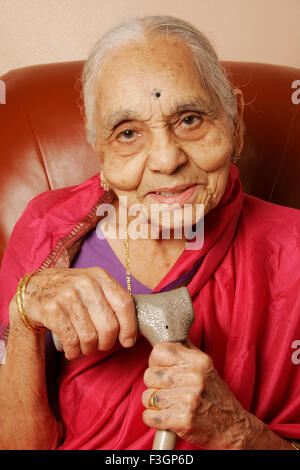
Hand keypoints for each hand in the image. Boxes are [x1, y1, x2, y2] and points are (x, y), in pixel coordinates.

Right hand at [17, 267, 136, 359]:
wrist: (35, 288)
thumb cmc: (72, 291)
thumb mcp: (94, 285)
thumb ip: (112, 300)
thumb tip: (132, 331)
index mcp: (100, 276)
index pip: (124, 303)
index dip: (130, 327)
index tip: (128, 341)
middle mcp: (85, 283)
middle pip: (109, 325)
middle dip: (107, 343)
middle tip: (101, 345)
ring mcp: (67, 295)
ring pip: (90, 337)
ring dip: (89, 350)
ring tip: (85, 348)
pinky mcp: (51, 310)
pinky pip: (71, 341)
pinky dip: (74, 352)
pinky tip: (73, 351)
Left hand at [142, 341, 255, 449]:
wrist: (233, 426)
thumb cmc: (215, 395)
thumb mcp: (206, 366)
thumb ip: (186, 351)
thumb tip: (169, 334)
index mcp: (198, 361)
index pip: (159, 351)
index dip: (155, 361)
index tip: (161, 368)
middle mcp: (194, 378)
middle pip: (149, 375)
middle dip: (154, 384)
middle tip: (166, 390)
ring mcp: (188, 400)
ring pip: (147, 396)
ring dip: (154, 403)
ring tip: (168, 404)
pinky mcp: (183, 421)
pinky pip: (149, 416)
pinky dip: (153, 418)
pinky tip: (165, 417)